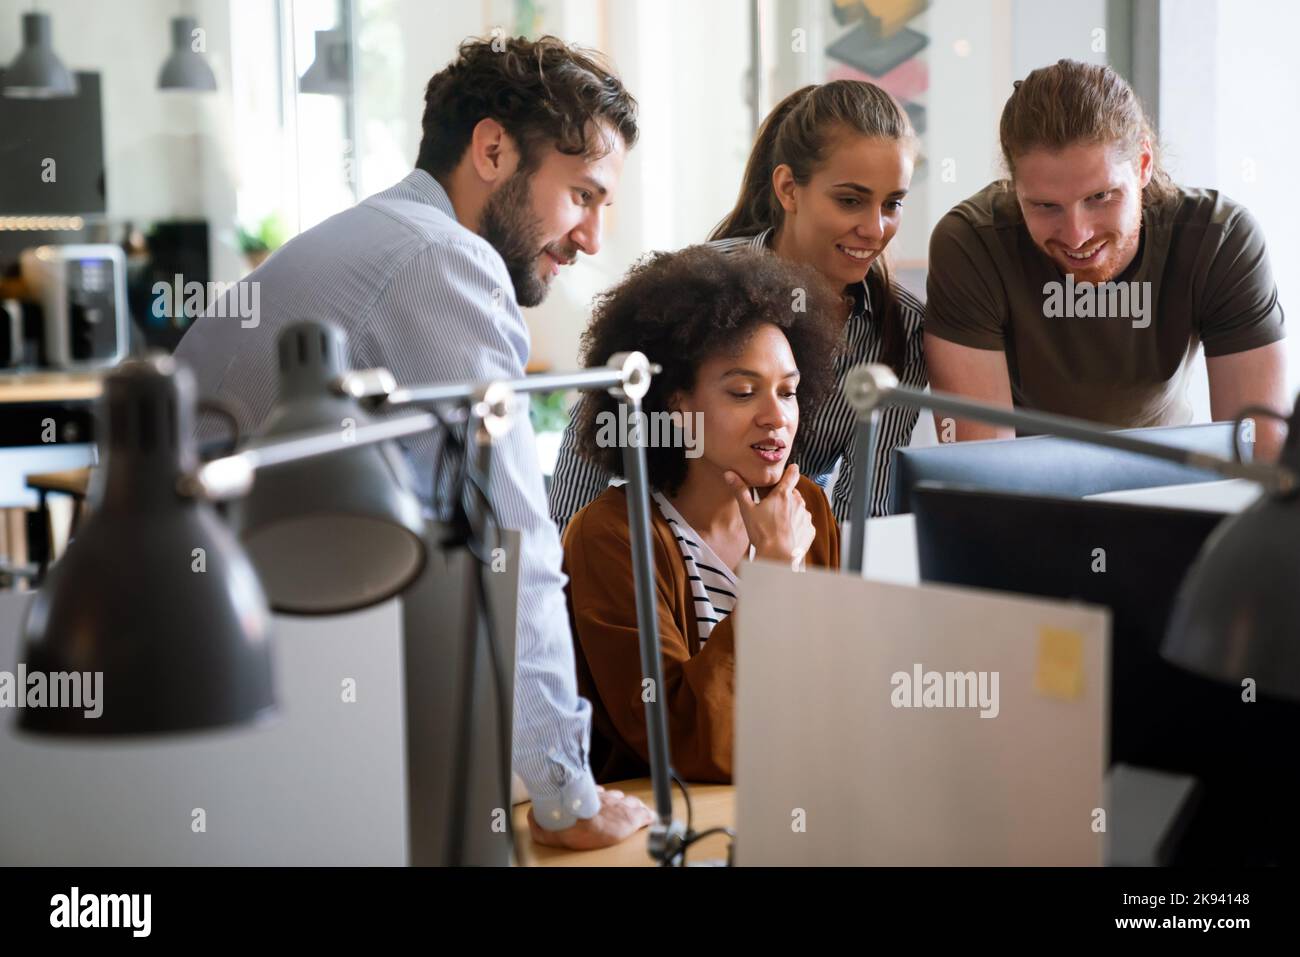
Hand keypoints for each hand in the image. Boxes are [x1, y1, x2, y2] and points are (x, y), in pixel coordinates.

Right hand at [527, 786, 655, 850]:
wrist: (585, 825)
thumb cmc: (569, 825)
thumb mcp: (548, 827)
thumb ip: (538, 823)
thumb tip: (529, 818)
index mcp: (588, 799)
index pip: (596, 793)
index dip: (597, 797)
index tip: (595, 800)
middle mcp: (606, 799)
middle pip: (614, 796)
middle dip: (615, 801)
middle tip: (615, 808)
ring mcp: (621, 806)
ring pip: (629, 802)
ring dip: (630, 807)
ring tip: (631, 811)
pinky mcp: (633, 818)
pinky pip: (645, 814)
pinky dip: (646, 816)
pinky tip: (649, 817)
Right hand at [724, 464, 814, 567]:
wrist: (777, 557)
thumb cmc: (762, 533)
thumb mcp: (747, 510)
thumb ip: (740, 490)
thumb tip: (729, 473)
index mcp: (783, 494)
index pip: (793, 474)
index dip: (791, 470)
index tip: (791, 468)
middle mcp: (798, 502)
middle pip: (793, 493)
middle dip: (785, 497)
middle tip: (772, 506)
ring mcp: (806, 516)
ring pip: (799, 508)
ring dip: (791, 511)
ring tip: (778, 522)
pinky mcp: (810, 530)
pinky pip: (804, 523)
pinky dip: (797, 525)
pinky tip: (787, 532)